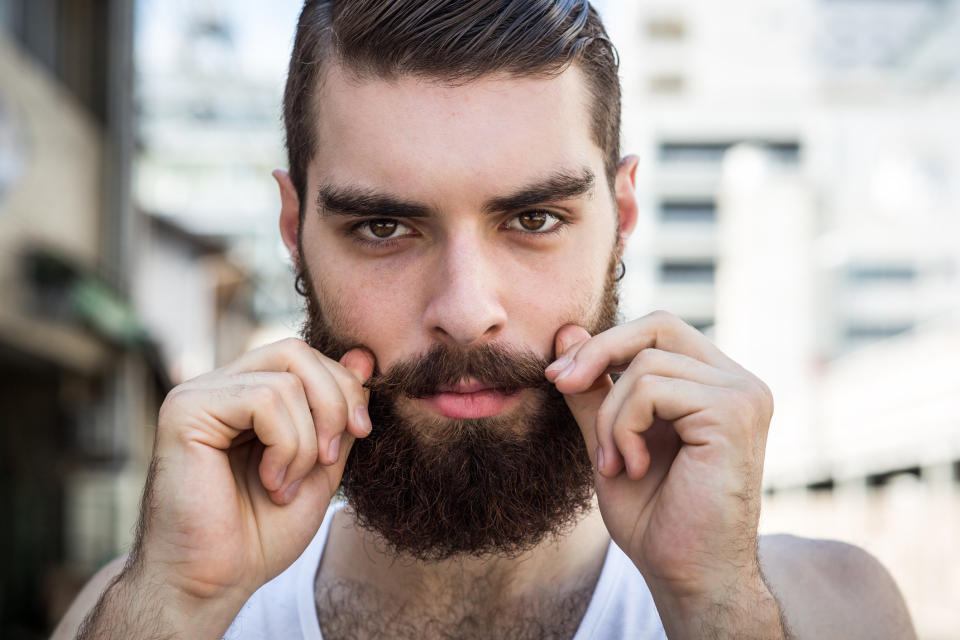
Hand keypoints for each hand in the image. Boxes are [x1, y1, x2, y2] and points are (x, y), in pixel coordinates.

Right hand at [132, 338, 373, 614]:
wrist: (216, 582)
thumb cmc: (262, 532)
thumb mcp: (321, 465)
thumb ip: (338, 414)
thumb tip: (364, 358)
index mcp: (245, 394)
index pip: (305, 357)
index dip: (344, 387)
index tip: (361, 433)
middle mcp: (218, 386)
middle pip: (296, 352)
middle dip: (334, 402)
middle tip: (330, 458)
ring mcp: (197, 394)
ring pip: (286, 380)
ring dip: (306, 441)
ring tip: (286, 485)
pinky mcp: (186, 410)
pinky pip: (264, 399)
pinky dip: (285, 445)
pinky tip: (270, 482)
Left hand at [546, 312, 778, 633]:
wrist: (687, 576)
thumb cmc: (655, 517)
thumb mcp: (609, 440)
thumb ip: (594, 388)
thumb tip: (567, 331)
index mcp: (715, 384)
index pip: (657, 330)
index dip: (604, 344)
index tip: (558, 377)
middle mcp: (738, 382)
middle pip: (658, 325)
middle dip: (598, 352)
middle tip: (560, 384)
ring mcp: (742, 395)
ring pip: (645, 365)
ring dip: (610, 416)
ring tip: (613, 463)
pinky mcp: (734, 412)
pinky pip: (652, 389)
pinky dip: (624, 428)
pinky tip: (633, 467)